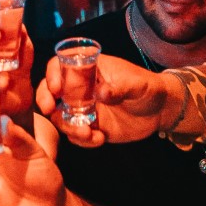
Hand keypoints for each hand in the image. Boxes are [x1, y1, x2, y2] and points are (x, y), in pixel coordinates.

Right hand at [35, 48, 176, 146]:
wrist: (160, 111)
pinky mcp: (90, 126)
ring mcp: (82, 108)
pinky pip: (76, 135)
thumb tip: (102, 92)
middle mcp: (80, 88)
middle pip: (50, 91)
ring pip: (60, 117)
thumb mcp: (137, 84)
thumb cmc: (149, 88)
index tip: (56, 88)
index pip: (60, 65)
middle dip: (45, 100)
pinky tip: (100, 139)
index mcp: (89, 69)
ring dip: (67, 126)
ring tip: (88, 133)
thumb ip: (120, 87)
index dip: (52, 75)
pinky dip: (83, 140)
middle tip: (50, 110)